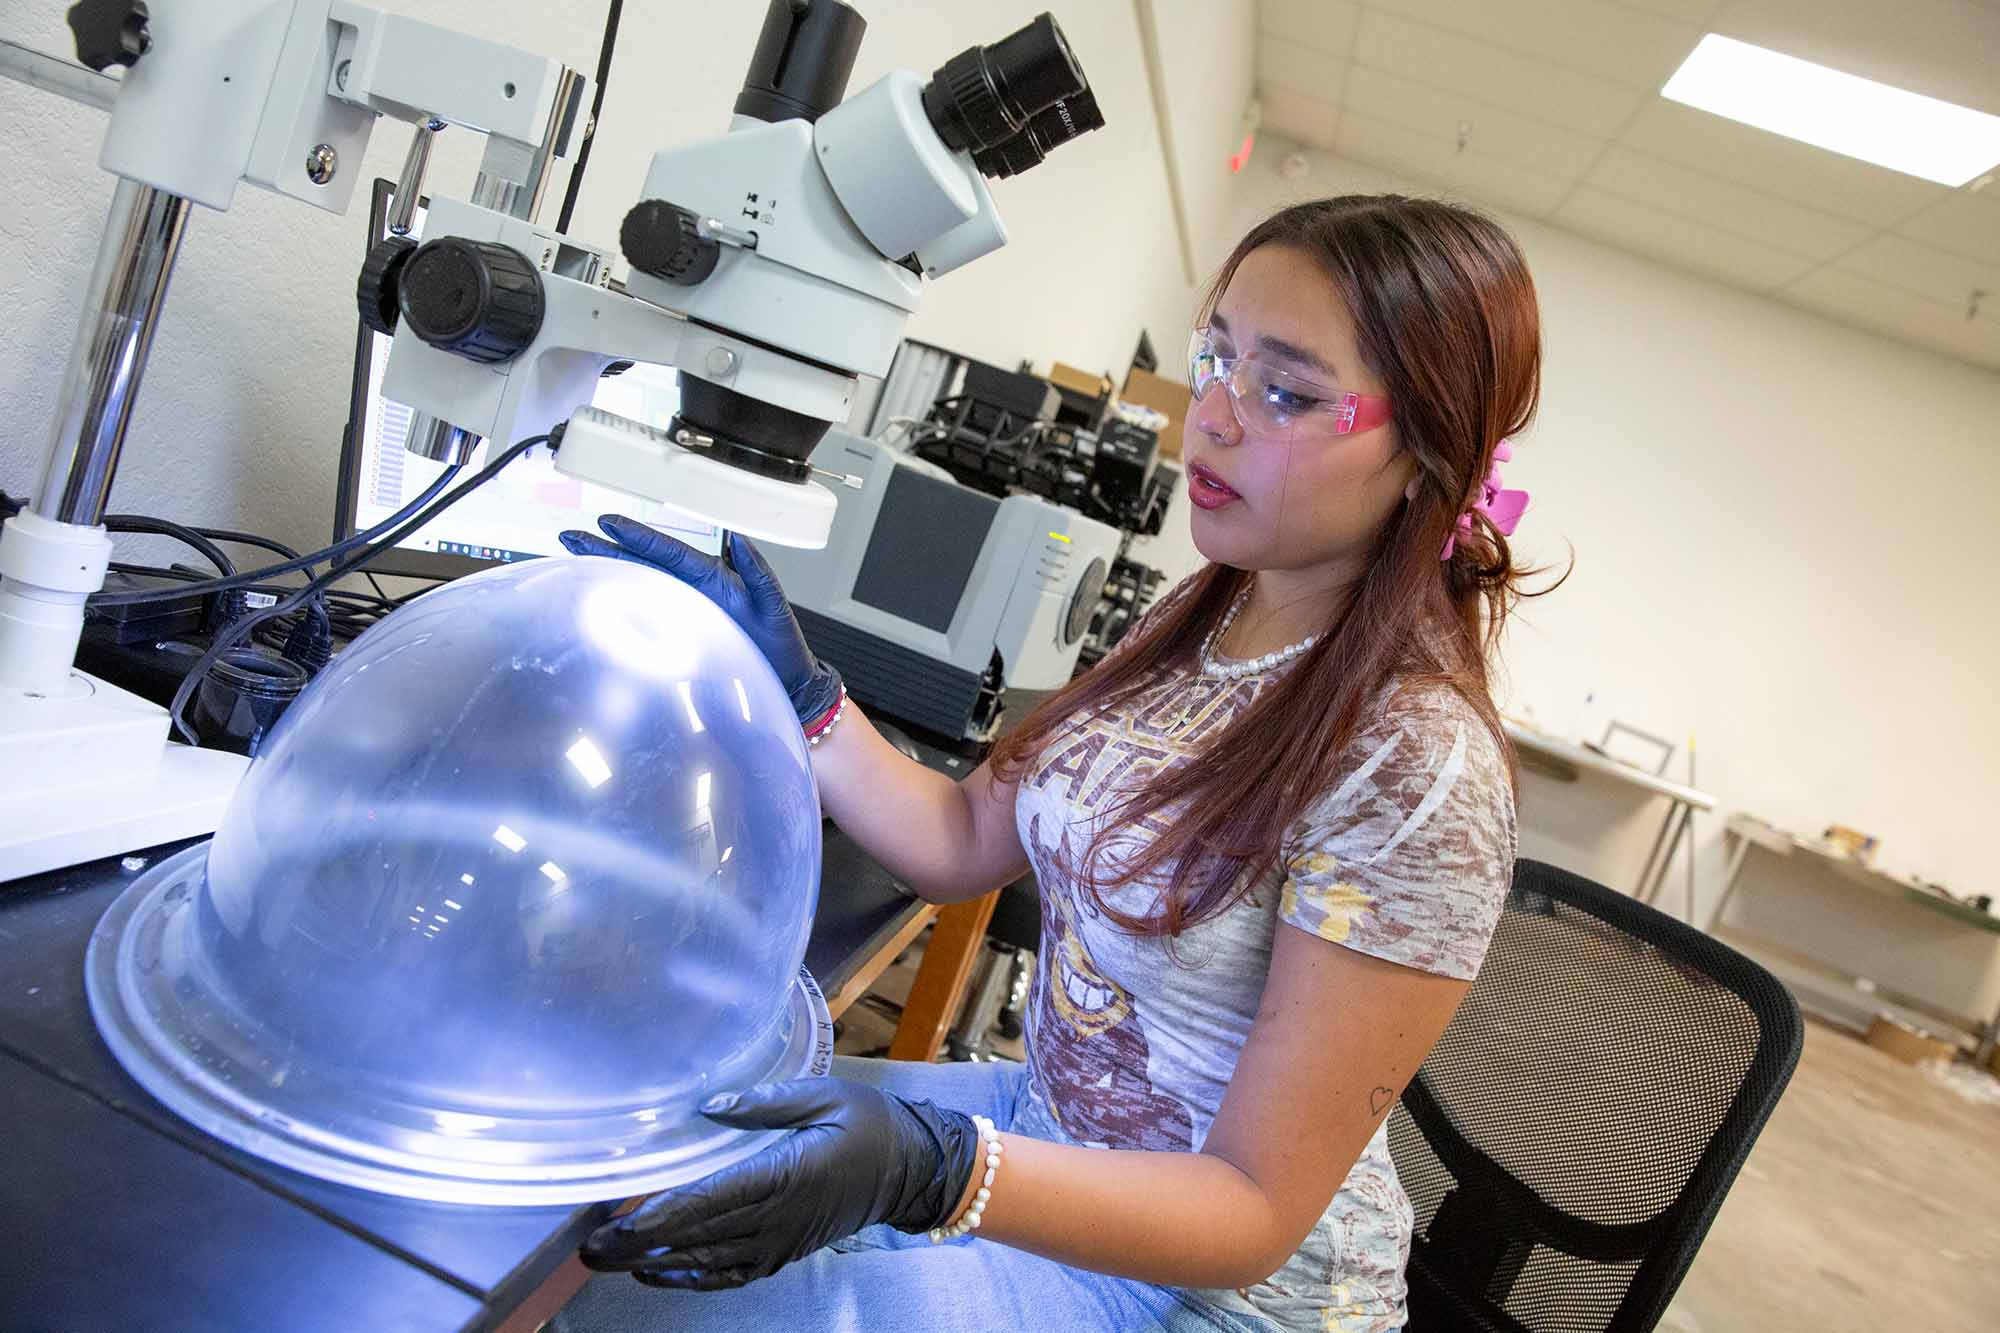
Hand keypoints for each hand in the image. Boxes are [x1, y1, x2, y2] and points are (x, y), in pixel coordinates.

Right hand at [559, 516, 840, 725]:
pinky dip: (617, 605)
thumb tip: (739, 540)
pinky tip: (594, 597)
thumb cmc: (782, 648)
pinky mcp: (677, 640)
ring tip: (573, 556)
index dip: (638, 537)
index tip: (608, 523)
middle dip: (607, 548)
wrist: (785, 686)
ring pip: (637, 585)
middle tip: (571, 536)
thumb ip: (758, 572)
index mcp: (714, 580)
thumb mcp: (773, 607)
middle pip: (643, 564)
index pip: (669, 553)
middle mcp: (693, 592)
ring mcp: (683, 614)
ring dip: (606, 570)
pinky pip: (642, 618)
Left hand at [579, 1078, 979, 1289]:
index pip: (711, 1200)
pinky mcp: (784, 1253)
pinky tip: (658, 1271)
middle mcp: (779, 1217)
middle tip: (588, 1248)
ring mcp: (781, 1242)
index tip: (617, 1220)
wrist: (916, 1170)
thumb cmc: (871, 1123)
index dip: (659, 1214)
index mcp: (787, 1173)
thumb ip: (767, 1101)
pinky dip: (691, 1278)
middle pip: (697, 1237)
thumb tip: (711, 1106)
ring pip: (707, 1261)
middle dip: (638, 1243)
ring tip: (608, 1258)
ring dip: (654, 1261)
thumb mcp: (826, 1095)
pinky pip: (731, 1275)